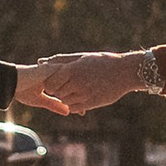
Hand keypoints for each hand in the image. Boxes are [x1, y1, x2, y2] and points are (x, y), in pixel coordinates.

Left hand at [22, 49, 153, 117]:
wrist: (124, 73)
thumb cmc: (102, 62)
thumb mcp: (81, 57)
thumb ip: (60, 60)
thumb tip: (40, 61)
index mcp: (72, 69)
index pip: (49, 82)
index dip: (49, 82)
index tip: (55, 79)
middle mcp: (76, 83)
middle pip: (55, 92)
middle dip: (56, 90)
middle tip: (63, 85)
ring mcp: (83, 94)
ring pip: (63, 101)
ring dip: (64, 97)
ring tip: (74, 89)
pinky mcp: (90, 103)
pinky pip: (73, 108)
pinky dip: (72, 104)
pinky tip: (79, 97)